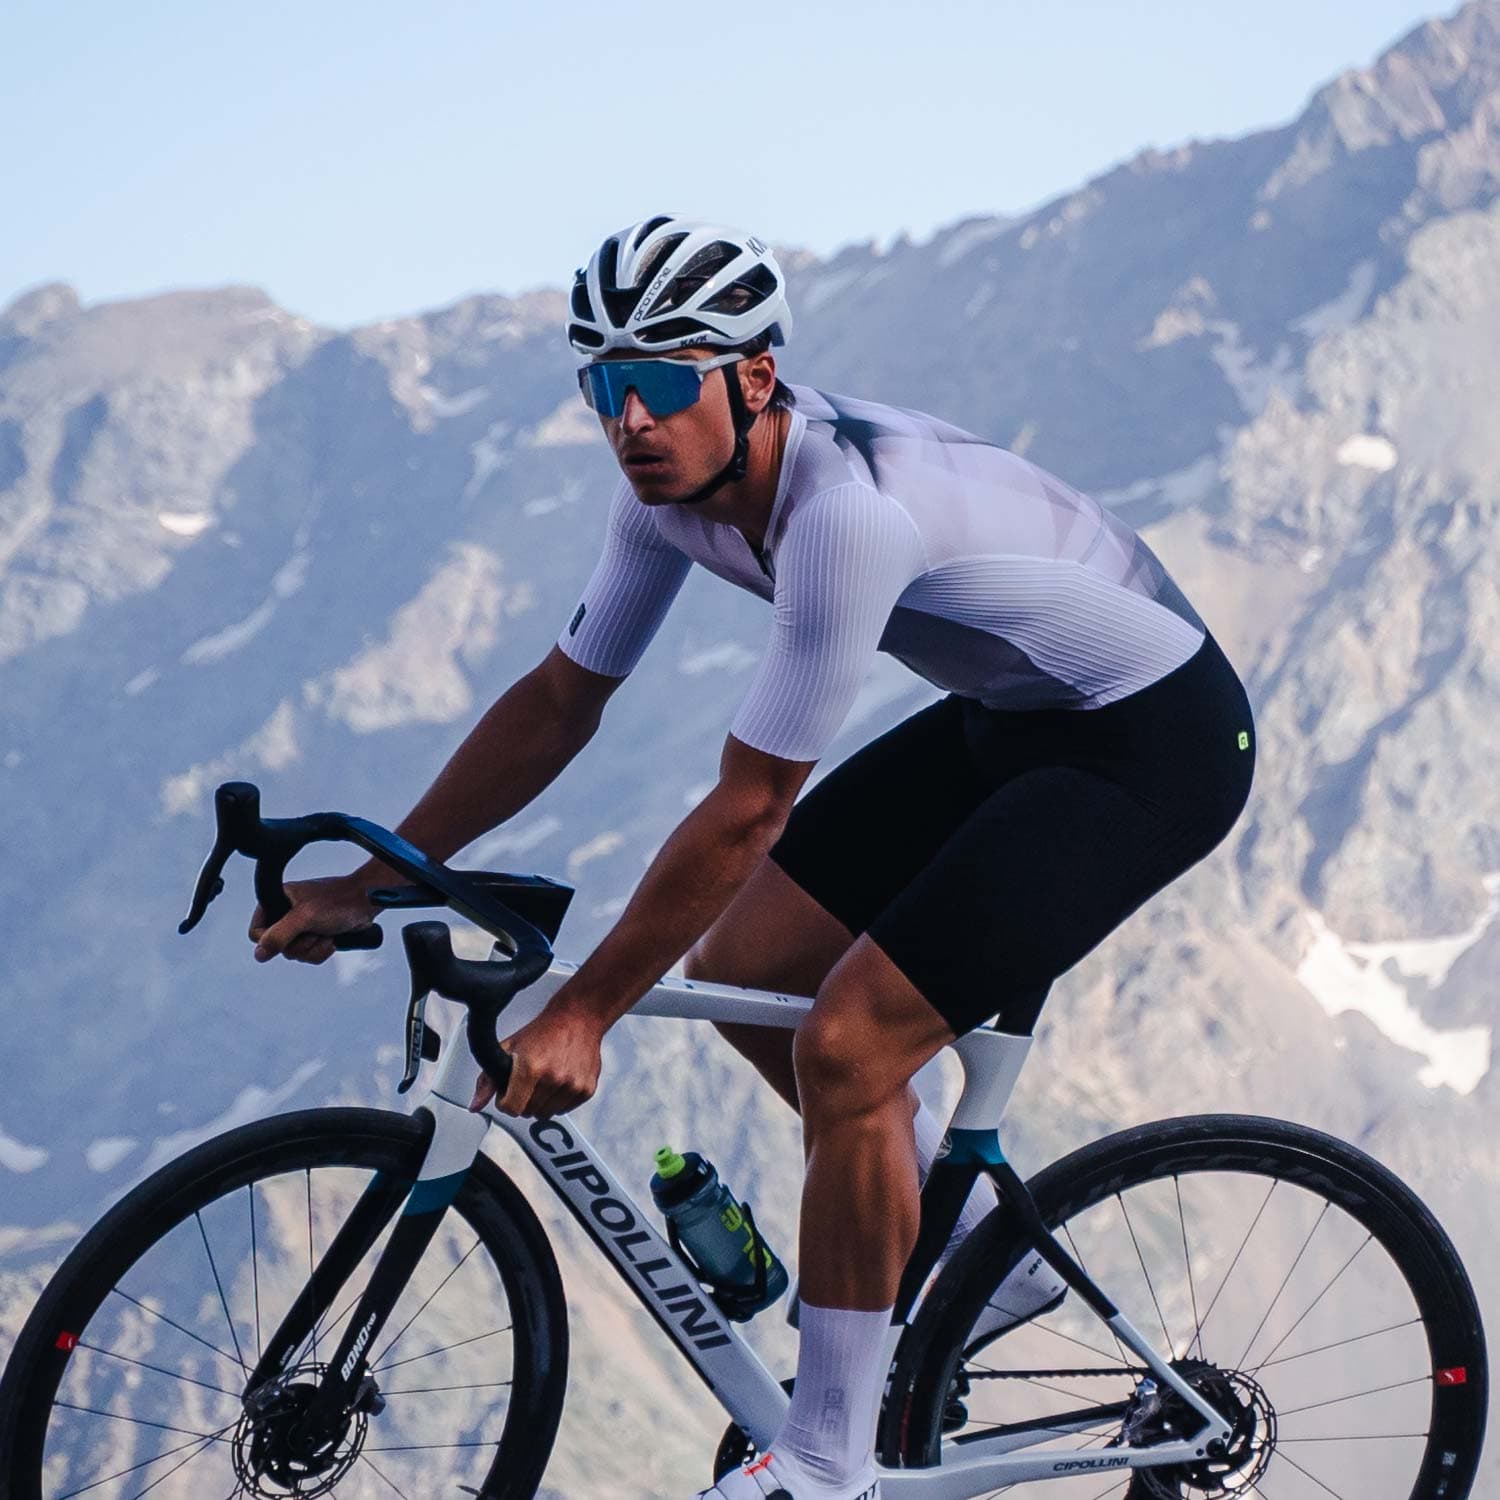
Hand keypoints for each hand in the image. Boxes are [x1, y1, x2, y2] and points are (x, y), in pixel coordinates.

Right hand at [248, 875, 376, 964]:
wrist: (366, 903)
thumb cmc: (338, 901)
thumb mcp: (305, 917)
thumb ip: (279, 935)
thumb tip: (259, 954)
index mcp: (276, 900)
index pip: (256, 933)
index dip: (271, 940)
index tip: (291, 934)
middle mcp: (285, 913)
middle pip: (276, 947)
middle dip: (300, 944)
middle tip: (315, 930)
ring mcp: (300, 926)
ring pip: (293, 954)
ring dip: (312, 948)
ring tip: (326, 932)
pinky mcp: (314, 935)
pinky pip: (308, 956)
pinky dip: (320, 952)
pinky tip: (332, 940)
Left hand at [471, 1000, 604, 1117]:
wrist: (578, 1018)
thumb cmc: (543, 1031)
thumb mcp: (508, 1048)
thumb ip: (488, 1080)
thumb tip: (475, 1105)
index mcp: (531, 1067)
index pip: (511, 1108)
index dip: (505, 1101)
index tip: (508, 1091)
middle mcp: (553, 1077)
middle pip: (527, 1112)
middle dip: (523, 1099)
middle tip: (528, 1080)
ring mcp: (572, 1085)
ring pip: (546, 1114)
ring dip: (541, 1102)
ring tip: (544, 1078)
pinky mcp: (586, 1089)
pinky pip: (564, 1110)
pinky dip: (558, 1100)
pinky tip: (559, 1080)